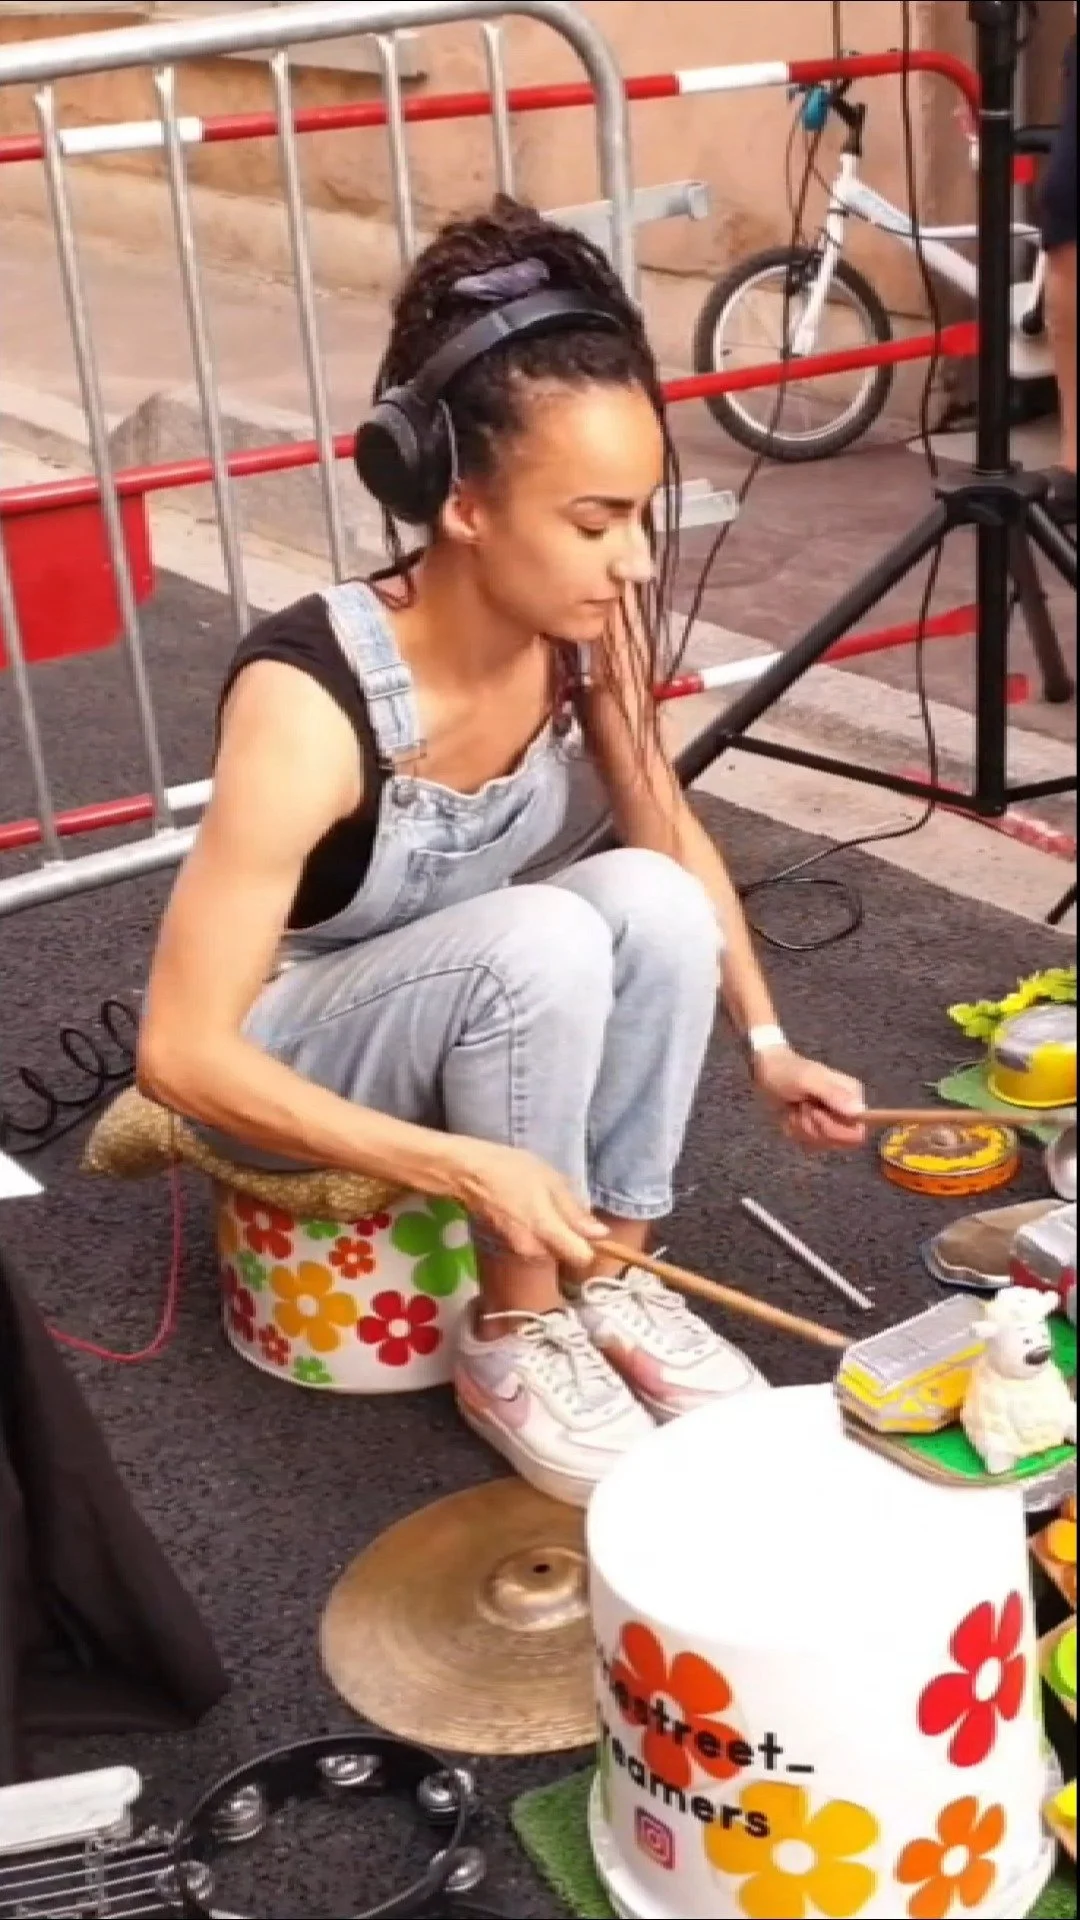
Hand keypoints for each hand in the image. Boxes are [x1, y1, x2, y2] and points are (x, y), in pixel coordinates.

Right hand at [439, 1137, 607, 1266]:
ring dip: (552, 1232)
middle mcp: (536, 1249)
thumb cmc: (512, 1170)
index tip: (590, 1229)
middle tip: (560, 1205)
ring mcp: (520, 1249)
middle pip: (566, 1253)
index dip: (591, 1244)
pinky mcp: (509, 1245)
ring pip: (551, 1248)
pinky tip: (527, 1207)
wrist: (468, 1172)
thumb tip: (601, 1234)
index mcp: (548, 1232)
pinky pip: (535, 1243)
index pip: (582, 1258)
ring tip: (541, 1202)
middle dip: (569, 1235)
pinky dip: (536, 1230)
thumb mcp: (550, 1182)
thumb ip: (575, 1212)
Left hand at [753, 1047, 866, 1150]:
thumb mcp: (807, 1079)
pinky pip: (811, 1144)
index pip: (857, 1132)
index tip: (816, 1113)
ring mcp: (832, 1121)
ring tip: (796, 1107)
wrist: (767, 1071)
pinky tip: (791, 1114)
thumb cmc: (787, 1071)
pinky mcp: (817, 1129)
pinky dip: (796, 1131)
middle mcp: (847, 1111)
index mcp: (853, 1096)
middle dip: (814, 1127)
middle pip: (838, 1141)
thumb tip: (858, 1111)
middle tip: (802, 1106)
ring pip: (823, 1143)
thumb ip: (833, 1093)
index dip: (835, 1130)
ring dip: (802, 1128)